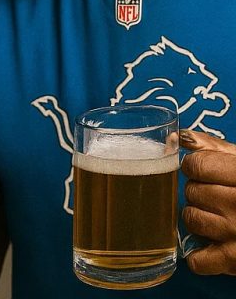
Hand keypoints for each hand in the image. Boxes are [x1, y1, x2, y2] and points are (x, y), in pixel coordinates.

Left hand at [180, 129, 235, 274]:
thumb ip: (213, 148)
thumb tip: (180, 138)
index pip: (195, 165)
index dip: (195, 167)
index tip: (204, 172)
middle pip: (192, 191)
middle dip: (199, 192)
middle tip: (216, 196)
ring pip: (191, 220)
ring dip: (199, 218)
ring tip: (217, 217)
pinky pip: (199, 260)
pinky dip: (200, 256)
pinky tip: (215, 244)